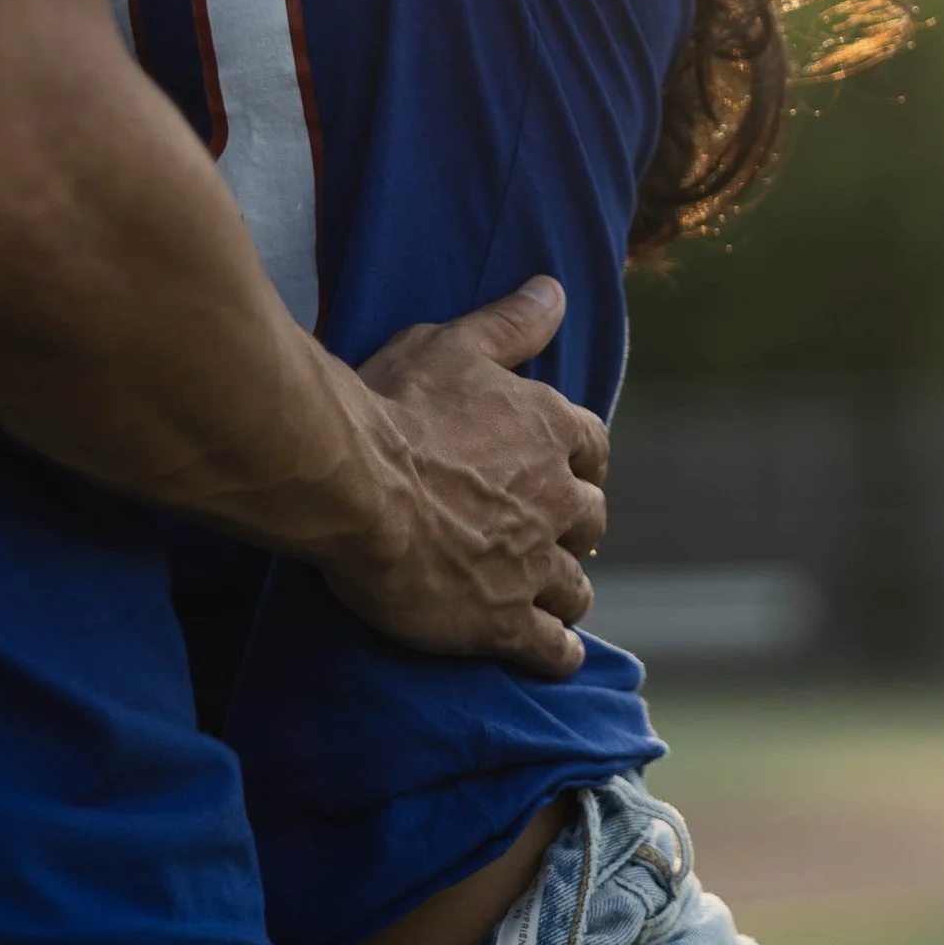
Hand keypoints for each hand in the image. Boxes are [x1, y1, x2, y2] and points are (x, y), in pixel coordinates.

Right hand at [324, 278, 609, 679]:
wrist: (349, 479)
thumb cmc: (392, 405)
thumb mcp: (452, 346)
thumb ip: (510, 324)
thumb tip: (555, 290)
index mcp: (550, 430)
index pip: (593, 446)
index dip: (581, 461)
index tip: (569, 470)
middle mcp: (555, 499)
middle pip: (590, 520)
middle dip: (574, 528)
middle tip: (551, 535)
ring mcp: (532, 564)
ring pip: (576, 588)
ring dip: (567, 591)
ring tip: (554, 598)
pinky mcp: (502, 620)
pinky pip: (550, 647)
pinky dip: (557, 652)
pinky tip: (555, 654)